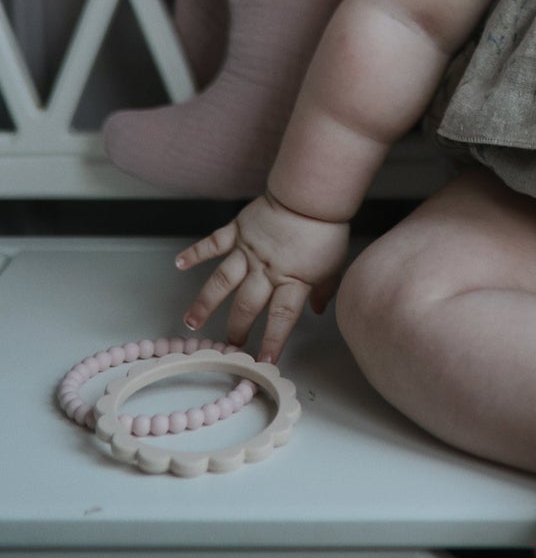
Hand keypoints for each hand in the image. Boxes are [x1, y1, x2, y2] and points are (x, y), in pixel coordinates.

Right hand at [175, 191, 349, 362]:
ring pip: (222, 281)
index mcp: (292, 279)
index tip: (263, 361)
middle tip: (229, 343)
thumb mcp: (333, 265)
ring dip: (205, 302)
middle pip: (248, 305)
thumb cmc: (325, 230)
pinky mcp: (238, 231)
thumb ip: (323, 289)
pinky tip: (179, 264)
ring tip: (191, 322)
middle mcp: (266, 269)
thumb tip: (319, 310)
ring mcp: (248, 250)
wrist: (311, 196)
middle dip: (237, 327)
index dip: (273, 341)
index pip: (282, 317)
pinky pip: (213, 243)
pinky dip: (195, 253)